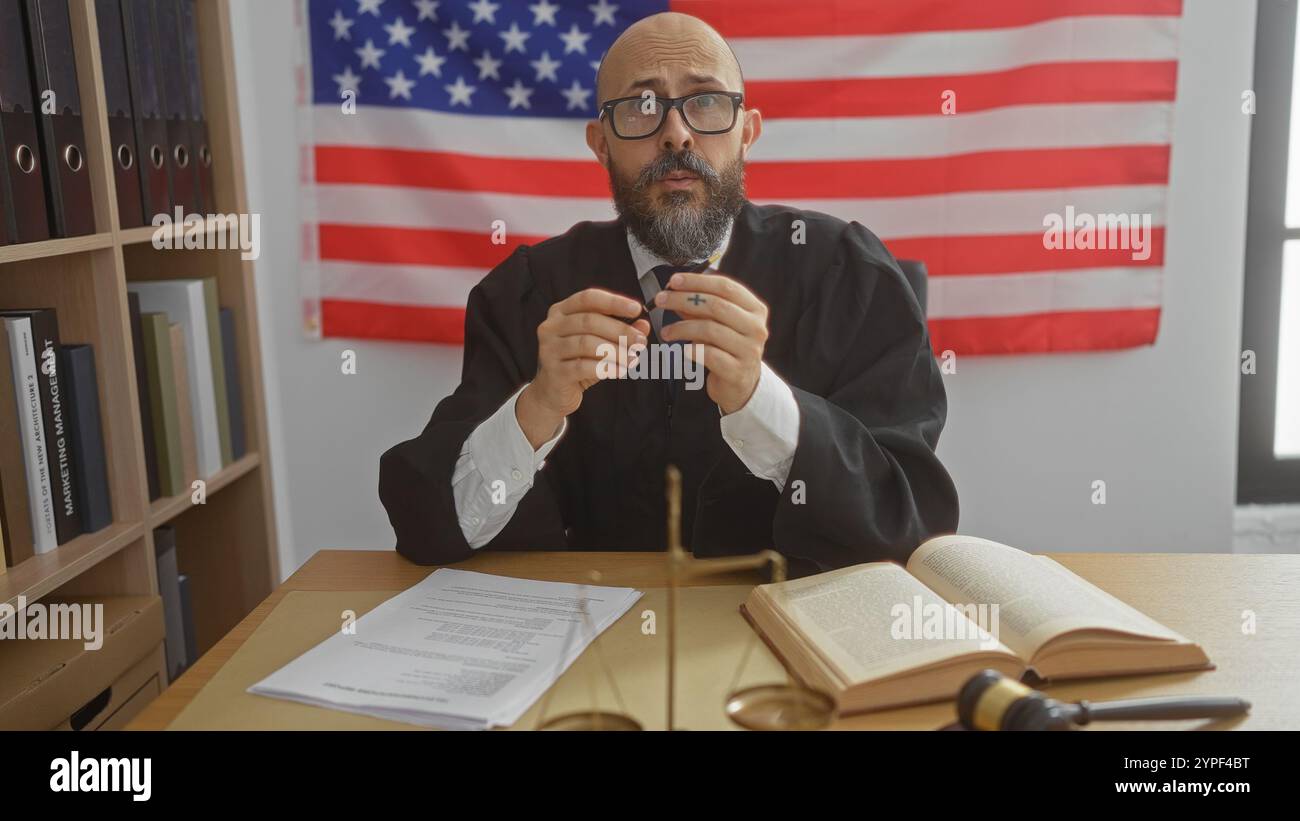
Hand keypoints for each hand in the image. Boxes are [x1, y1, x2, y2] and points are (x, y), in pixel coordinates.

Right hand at [518, 288, 649, 446]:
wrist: (553, 393)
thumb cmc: (576, 362)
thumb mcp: (599, 344)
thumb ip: (619, 331)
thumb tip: (643, 324)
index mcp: (561, 312)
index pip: (588, 298)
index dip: (614, 302)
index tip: (636, 309)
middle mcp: (551, 327)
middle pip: (589, 321)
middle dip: (620, 330)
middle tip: (640, 340)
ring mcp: (549, 349)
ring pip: (587, 344)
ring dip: (615, 351)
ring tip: (632, 359)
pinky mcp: (554, 372)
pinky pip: (583, 367)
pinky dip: (606, 368)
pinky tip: (619, 371)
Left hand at [655, 271, 768, 413]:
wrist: (740, 384)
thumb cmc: (726, 348)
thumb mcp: (717, 323)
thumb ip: (699, 307)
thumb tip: (673, 291)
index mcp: (754, 309)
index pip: (725, 287)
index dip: (697, 281)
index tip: (673, 281)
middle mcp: (756, 328)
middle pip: (716, 305)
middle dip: (683, 300)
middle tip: (661, 300)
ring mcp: (749, 350)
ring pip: (710, 329)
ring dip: (682, 328)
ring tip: (666, 331)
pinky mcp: (737, 371)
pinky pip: (709, 354)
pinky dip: (691, 350)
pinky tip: (680, 350)